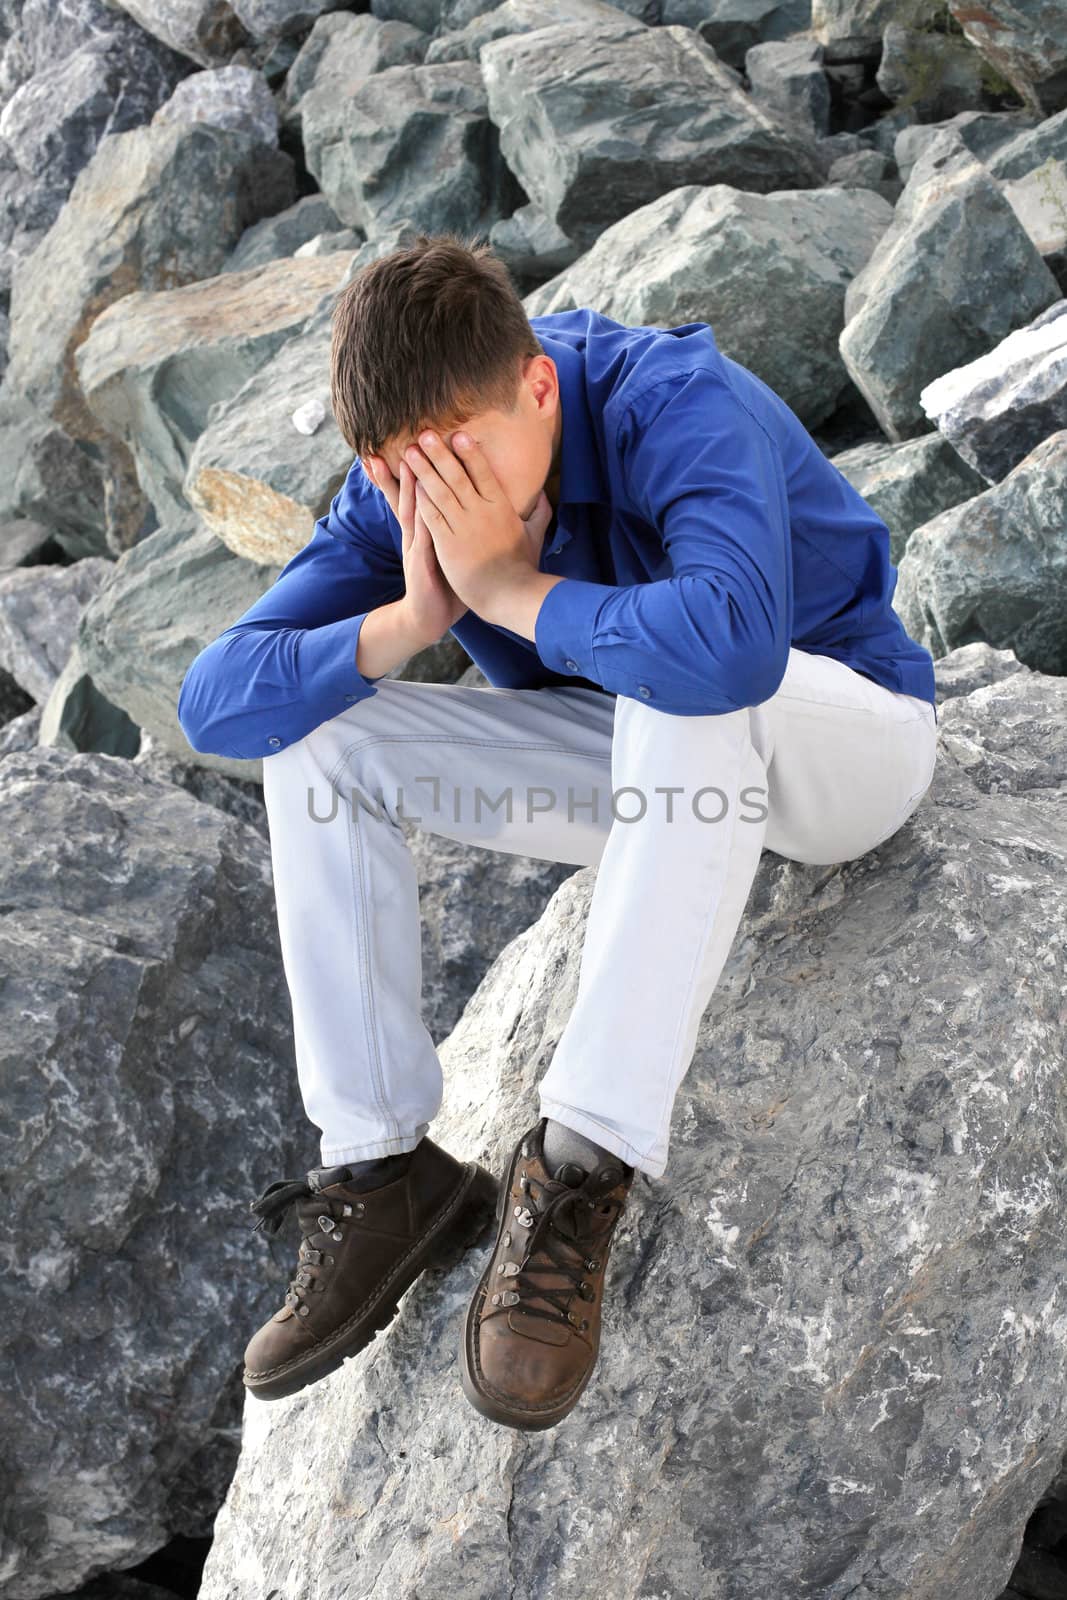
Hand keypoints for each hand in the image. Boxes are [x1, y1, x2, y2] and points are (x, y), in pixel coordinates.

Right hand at [364, 452, 467, 645]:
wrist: (429, 617)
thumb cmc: (448, 586)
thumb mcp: (454, 554)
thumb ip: (463, 532)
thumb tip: (482, 514)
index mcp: (430, 528)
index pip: (424, 493)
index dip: (422, 470)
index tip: (421, 444)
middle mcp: (420, 533)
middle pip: (410, 494)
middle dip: (408, 468)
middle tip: (404, 439)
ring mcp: (417, 545)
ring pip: (410, 508)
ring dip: (407, 483)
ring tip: (402, 458)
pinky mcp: (420, 560)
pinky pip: (420, 532)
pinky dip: (419, 513)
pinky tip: (418, 496)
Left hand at [401, 429, 549, 617]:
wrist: (508, 595)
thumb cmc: (522, 567)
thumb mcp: (534, 536)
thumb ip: (539, 513)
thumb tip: (544, 494)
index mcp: (501, 507)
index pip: (483, 473)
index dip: (470, 453)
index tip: (458, 435)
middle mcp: (481, 512)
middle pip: (456, 476)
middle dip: (439, 453)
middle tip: (424, 434)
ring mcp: (463, 527)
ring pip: (439, 492)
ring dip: (423, 470)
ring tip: (409, 453)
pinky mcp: (448, 544)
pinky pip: (432, 515)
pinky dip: (420, 499)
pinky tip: (410, 485)